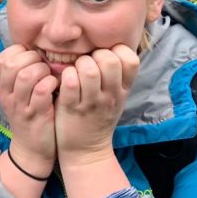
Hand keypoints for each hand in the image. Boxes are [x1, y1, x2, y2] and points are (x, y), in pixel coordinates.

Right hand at [0, 44, 58, 174]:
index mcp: (3, 87)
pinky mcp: (36, 115)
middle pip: (12, 64)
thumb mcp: (19, 94)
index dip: (20, 52)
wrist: (32, 149)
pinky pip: (42, 91)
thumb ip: (23, 73)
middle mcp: (8, 95)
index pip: (2, 58)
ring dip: (43, 70)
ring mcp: (21, 106)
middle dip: (33, 59)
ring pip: (27, 75)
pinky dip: (51, 84)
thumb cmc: (31, 115)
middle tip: (45, 67)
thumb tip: (37, 49)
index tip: (34, 59)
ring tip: (50, 76)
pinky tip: (56, 87)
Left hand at [54, 45, 138, 165]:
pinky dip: (66, 76)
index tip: (105, 58)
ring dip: (78, 65)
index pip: (131, 59)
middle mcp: (110, 96)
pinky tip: (65, 82)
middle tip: (87, 64)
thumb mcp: (116, 98)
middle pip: (109, 60)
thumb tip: (110, 47)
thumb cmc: (98, 118)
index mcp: (123, 90)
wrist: (86, 151)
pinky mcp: (71, 108)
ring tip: (75, 72)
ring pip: (89, 69)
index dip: (117, 51)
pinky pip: (70, 82)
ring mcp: (91, 103)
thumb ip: (116, 75)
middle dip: (95, 55)